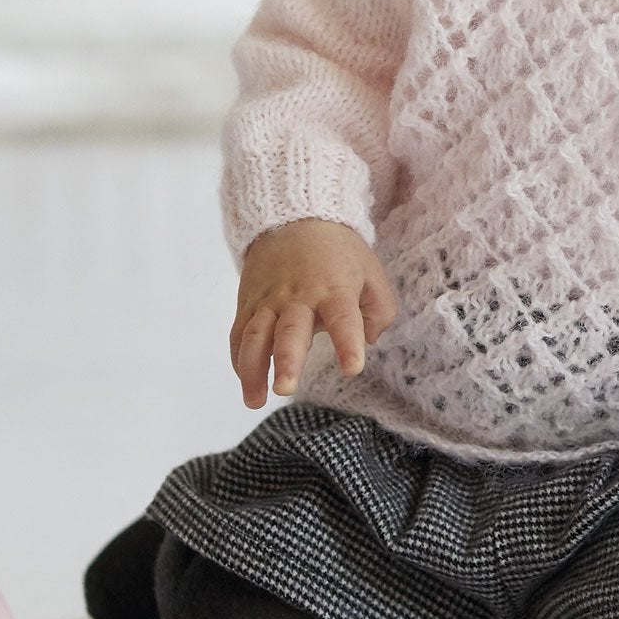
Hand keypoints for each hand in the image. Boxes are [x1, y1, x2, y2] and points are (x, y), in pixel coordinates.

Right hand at [229, 218, 397, 408]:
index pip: (344, 319)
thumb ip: (380, 310)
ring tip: (255, 400)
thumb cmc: (339, 255)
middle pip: (291, 331)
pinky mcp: (248, 304)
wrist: (295, 218)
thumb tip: (370, 340)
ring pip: (256, 336)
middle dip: (287, 360)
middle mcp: (299, 297)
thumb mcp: (371, 273)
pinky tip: (246, 381)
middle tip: (286, 388)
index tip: (352, 368)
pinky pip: (239, 334)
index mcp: (335, 290)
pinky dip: (239, 359)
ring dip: (253, 369)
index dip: (348, 343)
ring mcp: (269, 301)